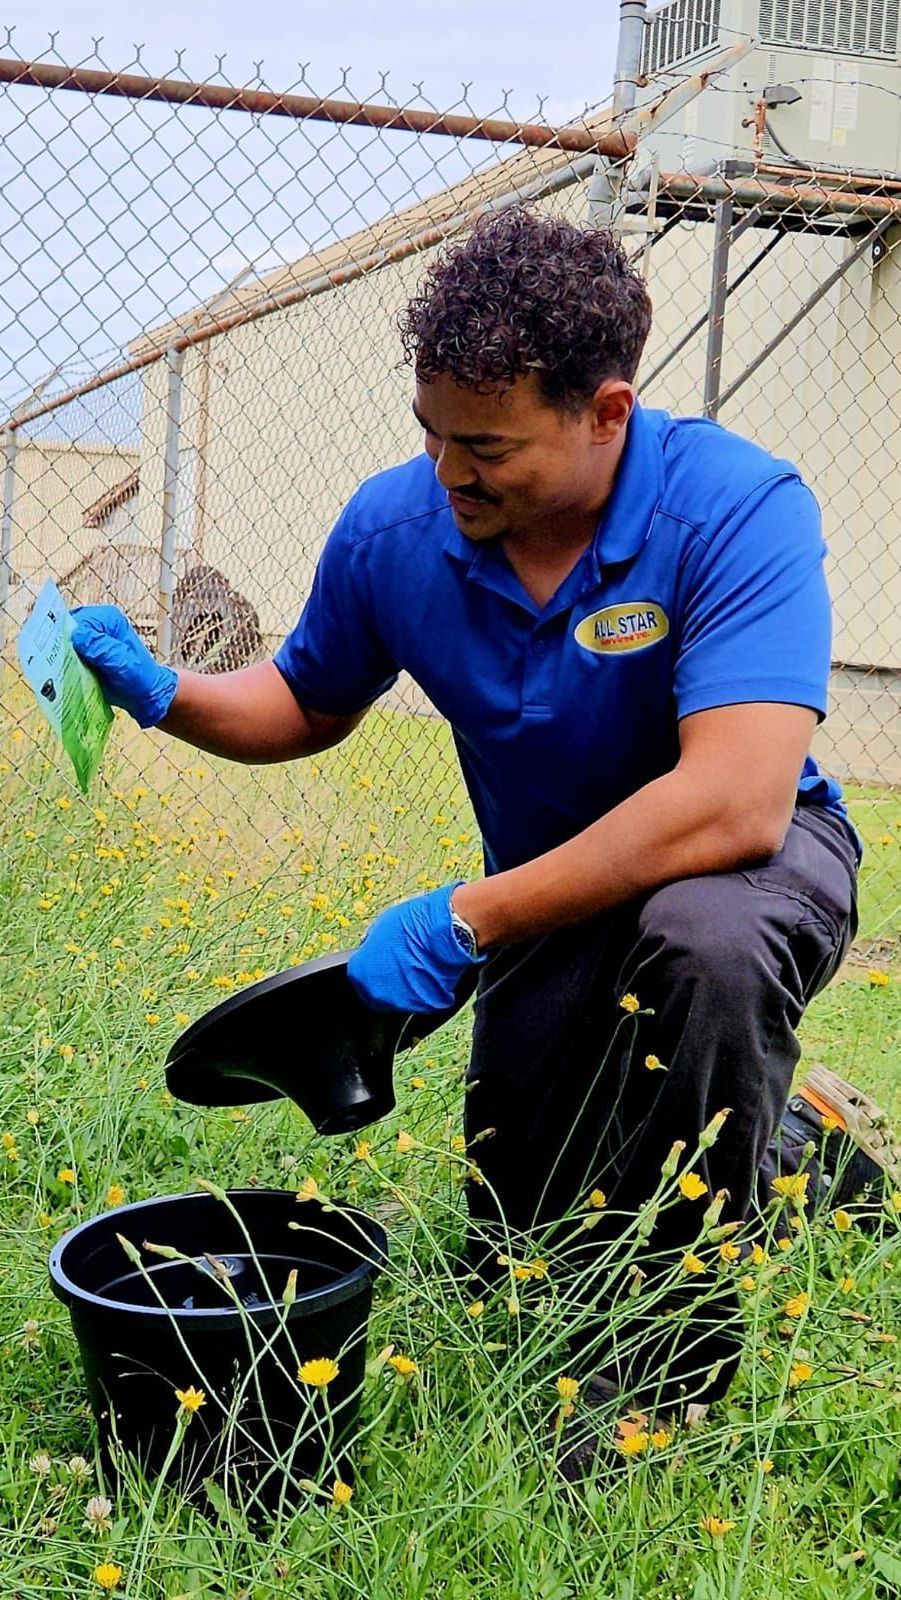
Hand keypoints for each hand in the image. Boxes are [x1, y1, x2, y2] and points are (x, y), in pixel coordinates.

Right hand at [70, 605, 178, 727]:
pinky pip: (64, 650)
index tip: (66, 656)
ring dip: (58, 654)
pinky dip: (60, 660)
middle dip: (60, 645)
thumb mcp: (123, 664)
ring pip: (62, 639)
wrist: (143, 693)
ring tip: (60, 670)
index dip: (69, 637)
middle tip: (57, 664)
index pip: (79, 621)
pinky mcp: (83, 647)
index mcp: (108, 617)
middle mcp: (96, 621)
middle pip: (66, 627)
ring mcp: (88, 634)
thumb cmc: (139, 678)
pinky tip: (62, 672)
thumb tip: (77, 635)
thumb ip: (102, 649)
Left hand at [347, 883, 485, 1012]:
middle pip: (378, 994)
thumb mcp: (380, 927)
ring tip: (421, 967)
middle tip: (403, 965)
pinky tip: (433, 974)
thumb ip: (371, 946)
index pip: (360, 979)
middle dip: (389, 982)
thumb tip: (370, 949)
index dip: (373, 969)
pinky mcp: (424, 1007)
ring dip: (408, 988)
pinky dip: (427, 992)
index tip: (383, 963)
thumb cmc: (413, 924)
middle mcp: (376, 993)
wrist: (444, 930)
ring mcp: (400, 1003)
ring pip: (401, 1000)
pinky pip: (423, 1001)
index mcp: (360, 974)